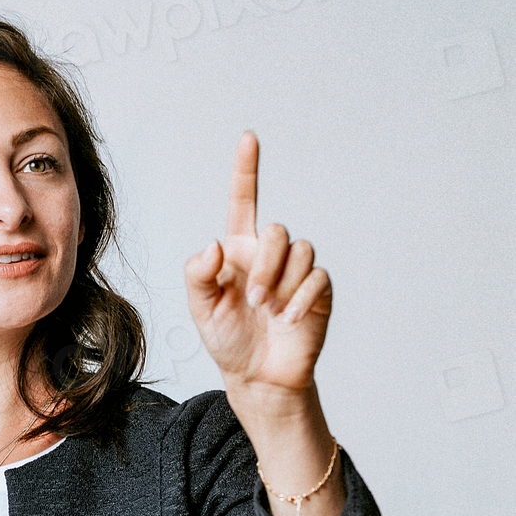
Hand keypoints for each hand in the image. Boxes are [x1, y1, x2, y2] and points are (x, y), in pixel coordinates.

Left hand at [184, 132, 331, 399]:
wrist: (257, 377)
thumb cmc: (228, 341)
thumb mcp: (201, 310)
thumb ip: (198, 275)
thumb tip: (213, 244)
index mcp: (238, 251)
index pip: (243, 203)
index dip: (245, 171)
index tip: (248, 138)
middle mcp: (269, 256)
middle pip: (277, 231)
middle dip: (266, 264)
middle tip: (253, 299)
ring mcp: (296, 273)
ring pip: (301, 251)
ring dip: (281, 283)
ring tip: (267, 311)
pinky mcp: (317, 292)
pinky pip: (317, 278)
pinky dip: (300, 298)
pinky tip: (287, 319)